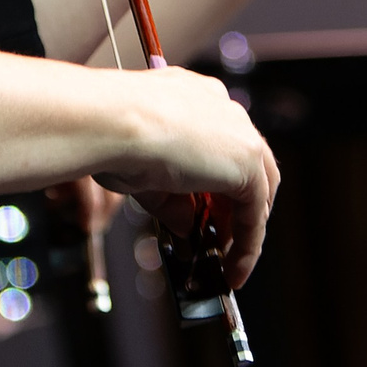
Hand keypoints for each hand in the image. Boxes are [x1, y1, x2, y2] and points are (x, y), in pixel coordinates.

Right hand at [92, 64, 281, 287]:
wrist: (109, 122)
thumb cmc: (108, 135)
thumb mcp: (141, 173)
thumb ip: (171, 200)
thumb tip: (186, 225)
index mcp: (195, 99)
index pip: (220, 145)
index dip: (216, 186)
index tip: (205, 215)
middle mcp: (221, 108)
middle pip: (246, 164)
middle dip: (234, 207)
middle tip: (218, 239)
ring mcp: (239, 132)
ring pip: (257, 187)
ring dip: (243, 227)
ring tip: (225, 260)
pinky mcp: (247, 162)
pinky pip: (255, 212)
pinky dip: (248, 244)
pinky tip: (233, 267)